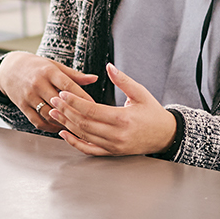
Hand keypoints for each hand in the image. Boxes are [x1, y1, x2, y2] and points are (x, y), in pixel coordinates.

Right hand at [0, 50, 99, 131]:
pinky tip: (58, 127)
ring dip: (62, 122)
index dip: (81, 96)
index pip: (68, 85)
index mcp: (49, 72)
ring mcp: (29, 96)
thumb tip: (95, 78)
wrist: (9, 69)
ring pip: (48, 114)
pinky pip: (37, 121)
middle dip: (74, 112)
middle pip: (59, 103)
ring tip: (75, 126)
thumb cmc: (36, 67)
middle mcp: (38, 84)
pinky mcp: (22, 106)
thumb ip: (74, 75)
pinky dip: (49, 127)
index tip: (93, 105)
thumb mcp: (54, 66)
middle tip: (87, 121)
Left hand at [48, 64, 178, 157]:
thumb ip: (123, 80)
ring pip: (83, 135)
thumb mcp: (141, 93)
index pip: (91, 110)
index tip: (63, 93)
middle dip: (66, 111)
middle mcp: (116, 135)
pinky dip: (74, 143)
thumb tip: (109, 66)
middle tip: (53, 100)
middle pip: (83, 123)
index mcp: (123, 118)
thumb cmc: (153, 113)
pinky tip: (64, 134)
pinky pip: (89, 150)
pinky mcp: (112, 152)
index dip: (74, 102)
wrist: (166, 136)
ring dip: (66, 124)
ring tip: (54, 113)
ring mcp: (113, 146)